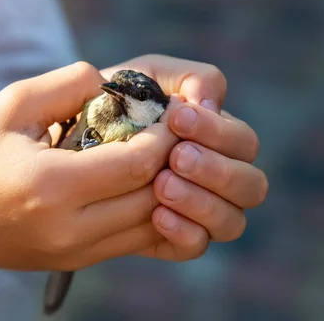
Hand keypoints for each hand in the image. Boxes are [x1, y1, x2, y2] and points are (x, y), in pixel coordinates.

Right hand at [0, 61, 182, 297]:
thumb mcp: (10, 105)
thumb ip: (66, 85)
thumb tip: (114, 85)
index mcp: (49, 185)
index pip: (136, 163)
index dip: (164, 135)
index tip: (170, 111)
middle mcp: (67, 228)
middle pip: (152, 196)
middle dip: (174, 160)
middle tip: (177, 130)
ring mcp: (74, 252)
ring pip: (151, 223)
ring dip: (167, 188)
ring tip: (163, 154)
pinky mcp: (76, 262)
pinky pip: (134, 241)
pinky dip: (151, 211)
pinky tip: (144, 182)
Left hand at [102, 54, 268, 259]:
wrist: (72, 135)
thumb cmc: (116, 101)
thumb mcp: (148, 76)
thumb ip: (189, 77)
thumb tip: (211, 104)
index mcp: (216, 137)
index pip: (243, 142)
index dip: (218, 132)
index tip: (177, 118)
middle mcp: (215, 176)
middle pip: (251, 185)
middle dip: (216, 170)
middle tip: (177, 157)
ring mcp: (196, 209)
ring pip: (232, 222)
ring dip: (202, 202)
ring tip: (162, 185)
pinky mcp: (170, 236)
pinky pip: (196, 246)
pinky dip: (185, 232)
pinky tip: (157, 215)